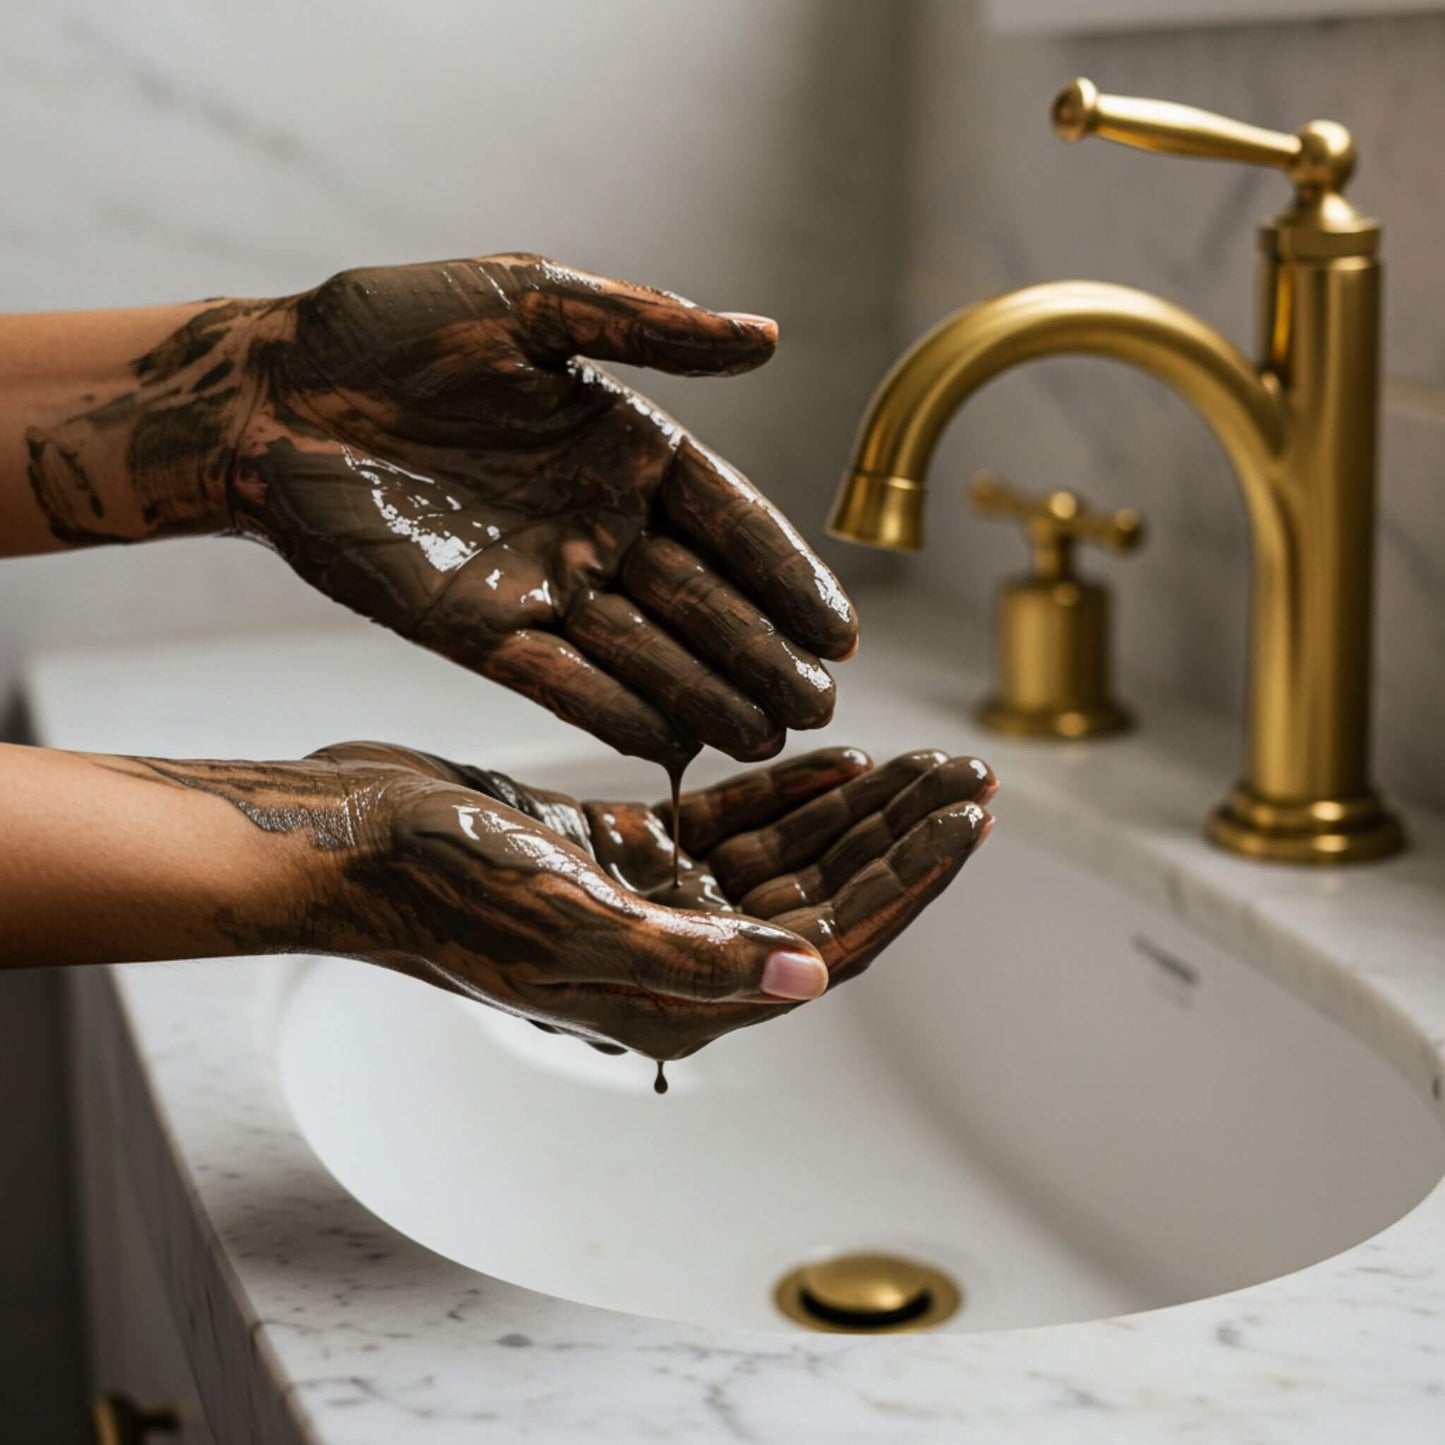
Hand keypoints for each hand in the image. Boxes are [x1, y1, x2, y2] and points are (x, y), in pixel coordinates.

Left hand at [231, 255, 856, 764]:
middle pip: (702, 601)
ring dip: (705, 698)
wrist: (271, 395)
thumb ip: (647, 329)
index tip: (840, 634)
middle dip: (763, 656)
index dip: (788, 577)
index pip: (732, 522)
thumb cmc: (392, 331)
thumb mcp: (528, 303)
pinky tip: (670, 748)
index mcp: (623, 449)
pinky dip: (613, 714)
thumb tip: (769, 336)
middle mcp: (596, 524)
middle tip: (817, 707)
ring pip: (643, 652)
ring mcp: (541, 582)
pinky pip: (561, 681)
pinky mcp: (478, 629)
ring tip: (763, 742)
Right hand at [297, 741, 994, 1059]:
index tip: (966, 822)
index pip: (830, 944)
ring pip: (785, 855)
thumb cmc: (440, 891)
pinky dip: (784, 793)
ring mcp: (655, 902)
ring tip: (921, 758)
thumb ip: (697, 960)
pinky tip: (835, 758)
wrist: (353, 839)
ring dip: (853, 808)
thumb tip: (812, 976)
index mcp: (680, 998)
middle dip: (898, 837)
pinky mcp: (627, 851)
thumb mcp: (572, 925)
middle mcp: (679, 957)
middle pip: (822, 895)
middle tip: (966, 777)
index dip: (907, 884)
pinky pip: (730, 824)